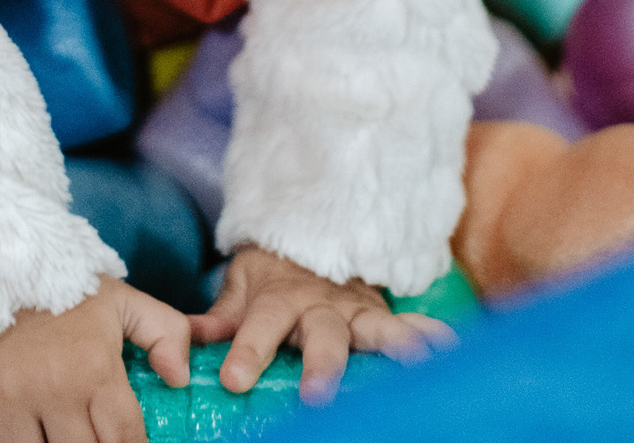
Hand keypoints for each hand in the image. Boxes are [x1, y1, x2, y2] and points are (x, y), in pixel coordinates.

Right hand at [0, 276, 189, 442]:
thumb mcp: (118, 299)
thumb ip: (164, 331)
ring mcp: (5, 399)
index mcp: (95, 368)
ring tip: (49, 433)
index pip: (125, 441)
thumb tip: (181, 378)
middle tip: (82, 434)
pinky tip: (6, 437)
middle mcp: (54, 390)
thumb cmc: (57, 282)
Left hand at [189, 246, 456, 405]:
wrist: (311, 238)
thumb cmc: (271, 273)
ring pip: (374, 329)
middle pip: (322, 335)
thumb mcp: (240, 286)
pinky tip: (452, 349)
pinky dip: (432, 335)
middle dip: (321, 365)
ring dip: (394, 349)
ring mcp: (356, 311)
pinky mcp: (382, 317)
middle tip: (317, 395)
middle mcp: (320, 306)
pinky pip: (410, 324)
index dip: (247, 350)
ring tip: (414, 368)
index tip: (233, 379)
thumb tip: (182, 343)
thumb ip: (219, 316)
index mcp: (279, 299)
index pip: (259, 325)